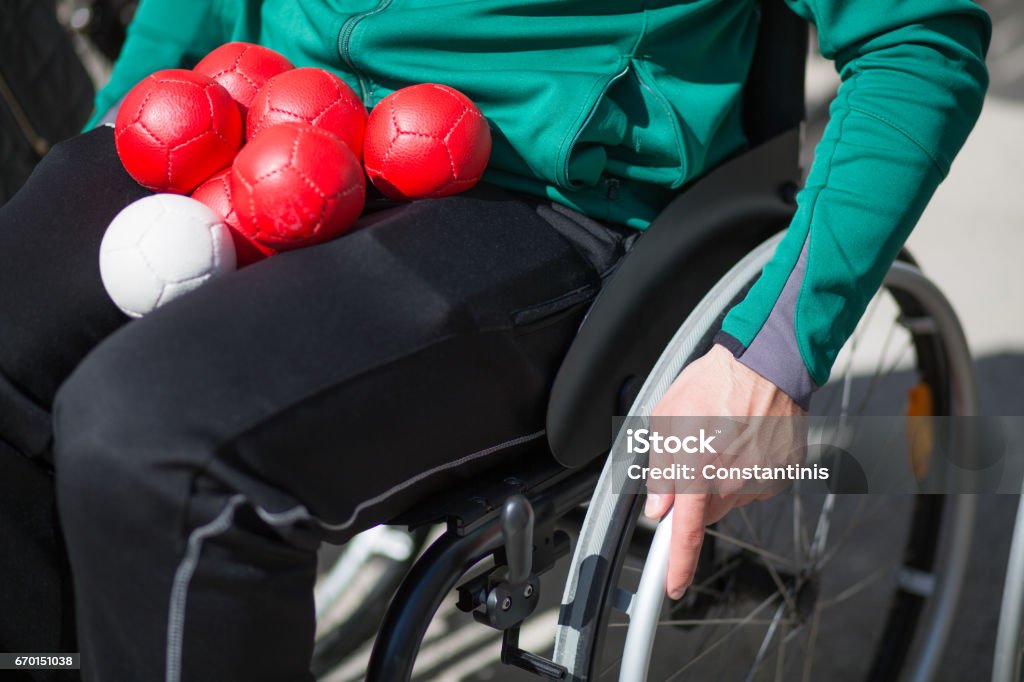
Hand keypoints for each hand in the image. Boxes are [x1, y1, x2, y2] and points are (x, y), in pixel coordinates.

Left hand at [643, 344, 805, 599]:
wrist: (768, 362)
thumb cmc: (713, 382)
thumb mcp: (665, 418)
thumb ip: (660, 469)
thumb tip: (658, 508)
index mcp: (698, 469)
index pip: (685, 532)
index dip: (677, 564)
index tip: (672, 587)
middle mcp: (732, 482)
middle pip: (705, 511)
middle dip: (694, 494)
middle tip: (695, 452)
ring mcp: (761, 481)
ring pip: (729, 498)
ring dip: (720, 478)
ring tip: (722, 435)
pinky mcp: (781, 474)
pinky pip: (753, 485)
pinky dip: (744, 470)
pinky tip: (743, 439)